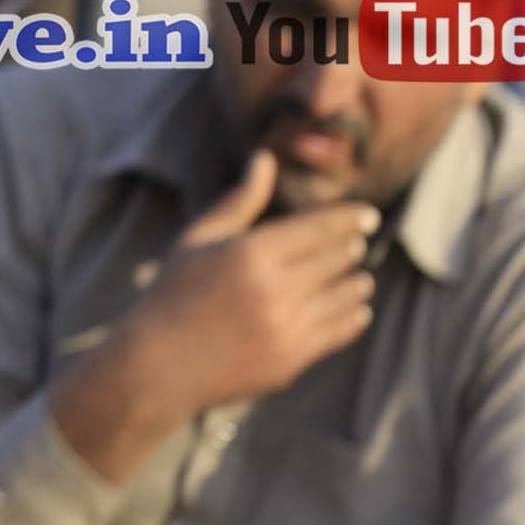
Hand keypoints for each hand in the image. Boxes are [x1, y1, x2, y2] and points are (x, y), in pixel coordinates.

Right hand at [51, 149, 378, 479]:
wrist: (156, 365)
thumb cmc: (173, 293)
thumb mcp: (198, 239)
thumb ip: (240, 200)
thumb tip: (266, 158)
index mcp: (250, 254)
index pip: (320, 228)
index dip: (349, 219)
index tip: (368, 215)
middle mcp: (273, 290)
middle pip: (337, 259)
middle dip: (351, 248)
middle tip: (357, 244)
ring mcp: (285, 329)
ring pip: (345, 296)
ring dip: (356, 282)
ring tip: (359, 277)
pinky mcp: (292, 361)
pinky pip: (339, 332)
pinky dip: (353, 316)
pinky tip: (356, 308)